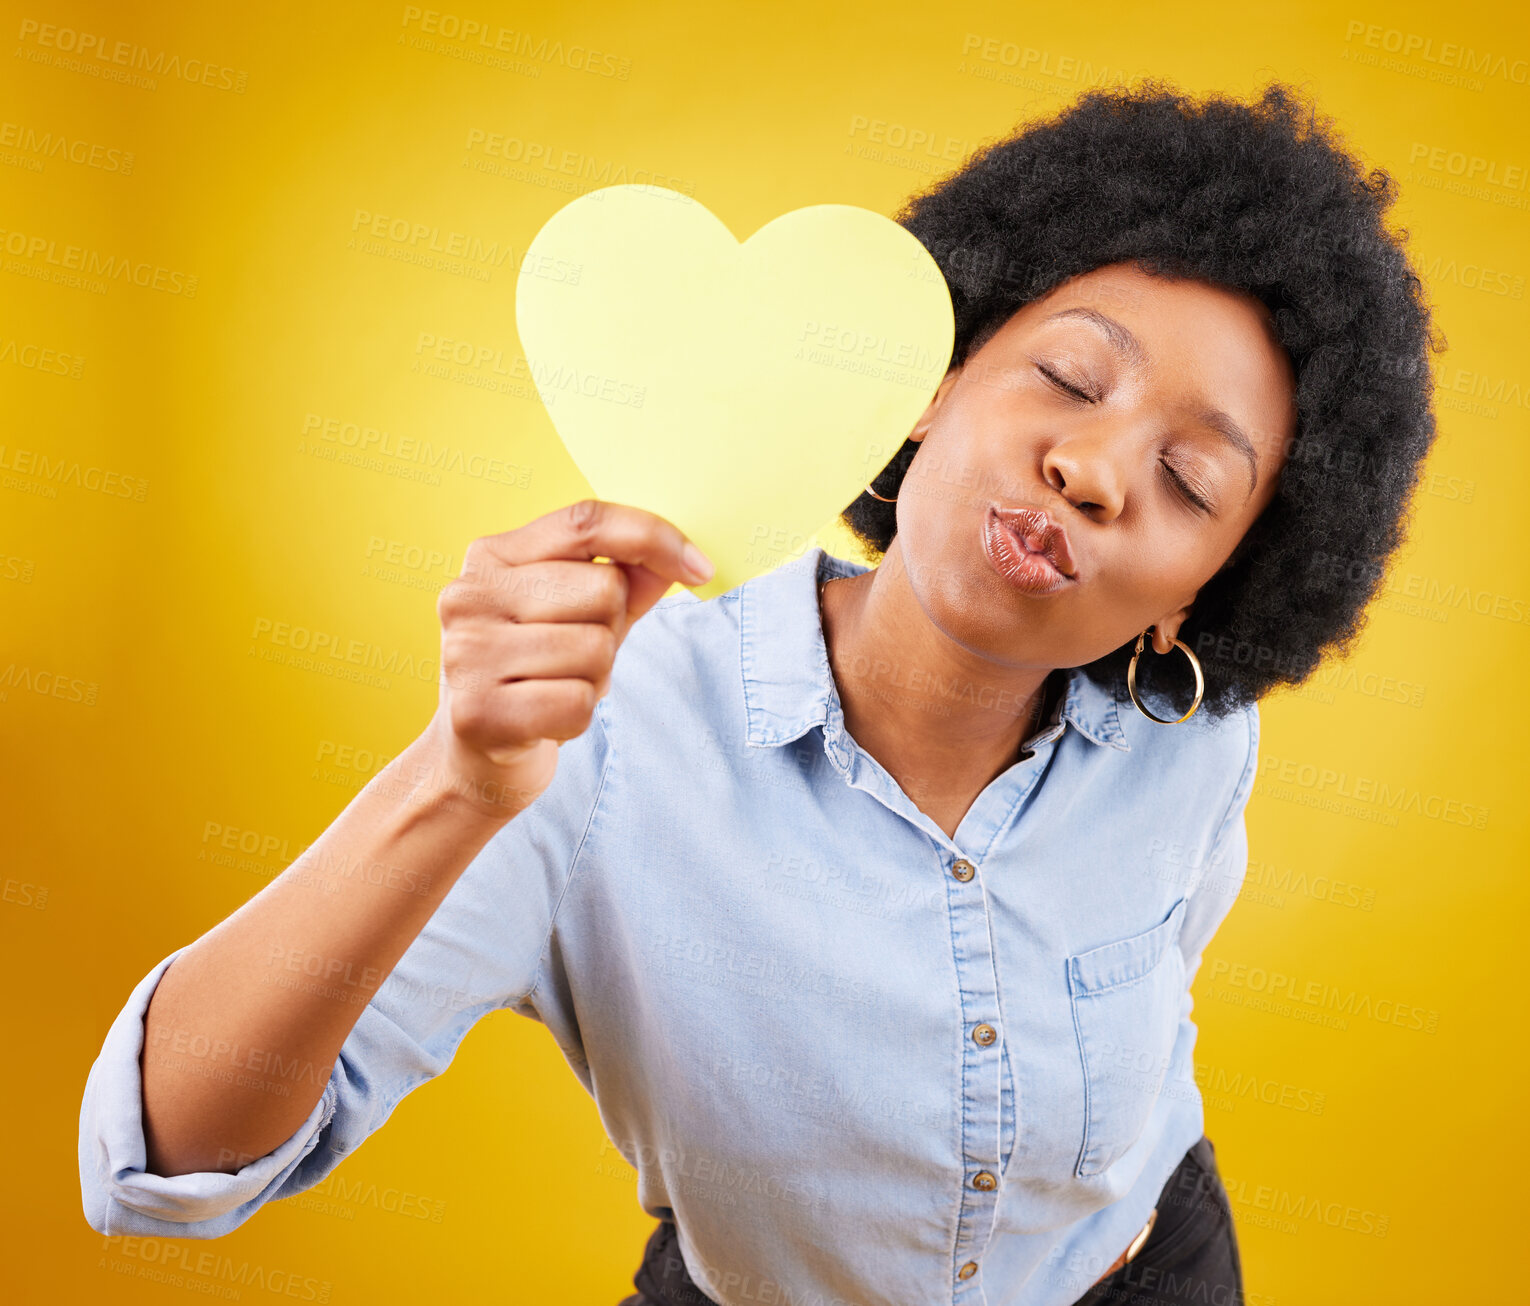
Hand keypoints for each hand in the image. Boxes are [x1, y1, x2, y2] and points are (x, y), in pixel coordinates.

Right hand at [420, 498, 712, 819]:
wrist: (475, 757)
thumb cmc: (536, 674)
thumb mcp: (580, 616)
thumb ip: (627, 581)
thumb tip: (684, 558)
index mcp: (492, 557)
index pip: (586, 522)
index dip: (652, 537)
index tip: (700, 568)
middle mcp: (468, 595)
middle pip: (604, 589)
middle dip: (611, 629)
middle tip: (574, 659)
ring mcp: (466, 653)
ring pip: (596, 649)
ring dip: (595, 678)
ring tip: (555, 688)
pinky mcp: (477, 712)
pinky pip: (578, 702)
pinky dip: (578, 717)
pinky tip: (544, 720)